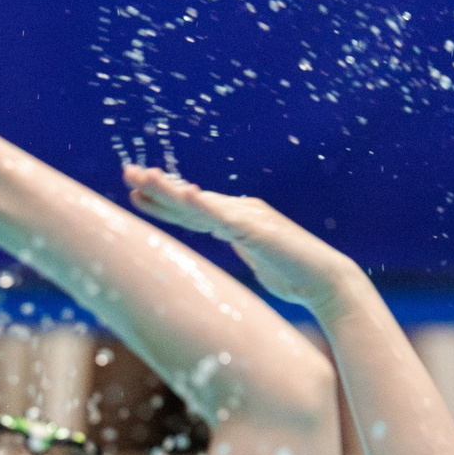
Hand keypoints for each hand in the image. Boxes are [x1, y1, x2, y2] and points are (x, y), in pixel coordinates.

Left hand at [121, 164, 351, 310]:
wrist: (326, 281)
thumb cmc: (292, 274)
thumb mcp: (254, 258)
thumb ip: (238, 246)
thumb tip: (224, 247)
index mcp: (236, 218)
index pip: (192, 209)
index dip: (164, 202)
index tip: (136, 194)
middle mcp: (240, 210)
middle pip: (190, 199)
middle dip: (158, 187)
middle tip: (128, 173)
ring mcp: (248, 217)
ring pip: (201, 202)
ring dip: (171, 190)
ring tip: (145, 178)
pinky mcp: (258, 229)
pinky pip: (226, 217)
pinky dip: (205, 206)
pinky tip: (186, 195)